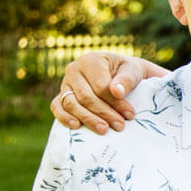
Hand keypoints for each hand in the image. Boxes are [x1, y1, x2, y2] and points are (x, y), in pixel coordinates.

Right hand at [51, 52, 169, 134]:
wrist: (120, 75)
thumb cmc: (127, 73)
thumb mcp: (133, 71)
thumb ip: (127, 80)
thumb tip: (117, 92)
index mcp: (91, 60)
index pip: (100, 86)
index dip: (115, 102)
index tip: (130, 114)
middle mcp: (74, 69)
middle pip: (86, 97)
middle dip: (104, 113)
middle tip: (120, 125)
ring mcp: (65, 83)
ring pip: (71, 104)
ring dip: (88, 119)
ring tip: (104, 130)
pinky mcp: (61, 95)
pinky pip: (57, 107)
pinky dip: (64, 117)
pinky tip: (77, 126)